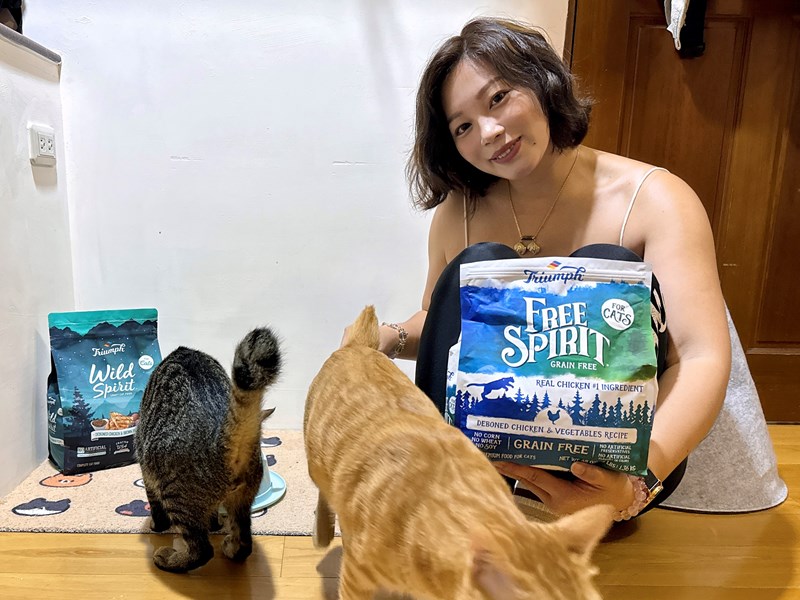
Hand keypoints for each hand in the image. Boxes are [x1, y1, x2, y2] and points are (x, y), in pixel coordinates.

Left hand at [494, 461, 633, 515]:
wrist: (621, 503)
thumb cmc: (614, 489)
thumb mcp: (608, 479)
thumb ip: (593, 474)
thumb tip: (575, 465)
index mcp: (564, 496)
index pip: (535, 477)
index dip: (517, 467)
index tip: (500, 459)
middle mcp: (554, 501)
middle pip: (527, 480)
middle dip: (510, 467)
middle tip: (492, 452)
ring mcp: (553, 502)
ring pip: (530, 484)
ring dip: (516, 471)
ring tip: (500, 456)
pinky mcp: (555, 500)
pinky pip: (537, 485)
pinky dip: (527, 475)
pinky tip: (518, 464)